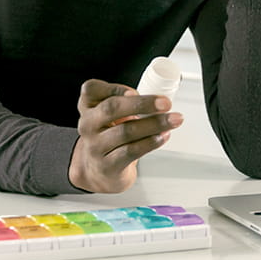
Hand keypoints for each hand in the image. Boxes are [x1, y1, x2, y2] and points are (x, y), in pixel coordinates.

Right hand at [68, 79, 182, 192]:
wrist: (100, 171)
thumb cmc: (110, 136)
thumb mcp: (110, 116)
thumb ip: (126, 104)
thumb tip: (157, 101)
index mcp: (88, 107)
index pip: (91, 89)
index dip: (114, 87)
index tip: (135, 91)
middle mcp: (87, 125)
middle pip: (111, 108)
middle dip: (142, 104)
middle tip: (166, 103)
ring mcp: (95, 146)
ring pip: (126, 131)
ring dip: (154, 124)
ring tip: (173, 120)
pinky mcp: (107, 165)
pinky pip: (131, 151)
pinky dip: (150, 142)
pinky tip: (162, 136)